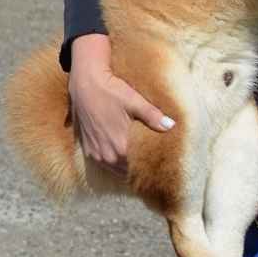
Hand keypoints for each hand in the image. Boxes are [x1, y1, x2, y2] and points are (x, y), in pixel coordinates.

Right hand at [68, 34, 174, 178]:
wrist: (85, 85)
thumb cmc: (111, 92)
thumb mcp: (135, 102)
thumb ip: (153, 117)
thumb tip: (171, 125)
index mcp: (120, 148)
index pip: (138, 168)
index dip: (148, 167)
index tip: (157, 165)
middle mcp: (106, 156)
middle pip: (126, 171)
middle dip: (137, 168)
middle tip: (150, 163)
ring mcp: (94, 154)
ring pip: (114, 168)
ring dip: (124, 166)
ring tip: (137, 160)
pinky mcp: (87, 148)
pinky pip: (102, 162)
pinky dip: (112, 160)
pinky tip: (120, 153)